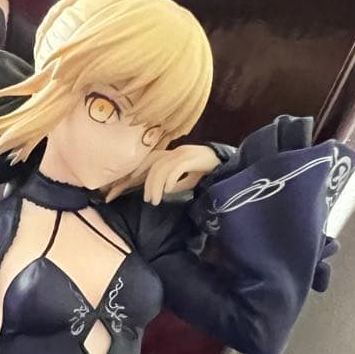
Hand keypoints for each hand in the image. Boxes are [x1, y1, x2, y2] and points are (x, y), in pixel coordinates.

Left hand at [105, 144, 221, 204]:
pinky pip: (176, 168)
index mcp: (173, 155)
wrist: (227, 161)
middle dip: (144, 182)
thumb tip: (167, 191)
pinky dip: (169, 180)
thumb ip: (178, 183)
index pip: (150, 160)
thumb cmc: (208, 169)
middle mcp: (175, 152)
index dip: (137, 170)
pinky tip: (168, 191)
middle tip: (146, 200)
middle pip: (153, 164)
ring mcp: (183, 153)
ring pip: (161, 168)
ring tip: (155, 201)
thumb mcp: (190, 178)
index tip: (126, 184)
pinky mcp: (192, 158)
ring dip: (155, 186)